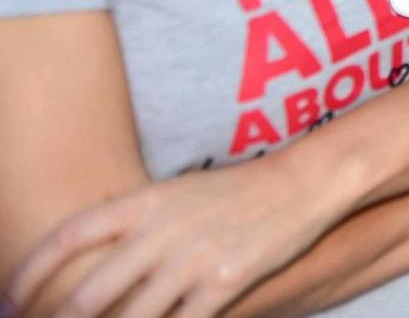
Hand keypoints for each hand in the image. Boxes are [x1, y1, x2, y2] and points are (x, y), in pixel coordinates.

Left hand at [7, 153, 348, 317]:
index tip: (10, 301)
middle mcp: (163, 230)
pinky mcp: (225, 284)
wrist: (302, 184)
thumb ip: (134, 222)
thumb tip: (88, 257)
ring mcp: (194, 259)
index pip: (68, 237)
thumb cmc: (236, 191)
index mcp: (147, 202)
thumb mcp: (178, 193)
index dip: (30, 273)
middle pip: (91, 294)